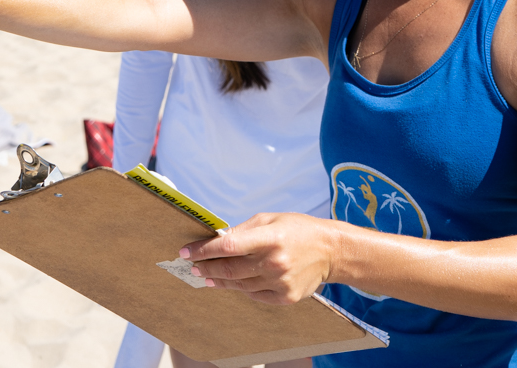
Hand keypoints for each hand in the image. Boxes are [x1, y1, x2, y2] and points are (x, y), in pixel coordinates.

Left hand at [179, 213, 337, 305]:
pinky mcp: (285, 297)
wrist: (331, 251)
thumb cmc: (297, 229)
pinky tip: (233, 282)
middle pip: (229, 269)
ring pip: (239, 285)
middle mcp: (274, 262)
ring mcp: (280, 283)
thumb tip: (216, 240)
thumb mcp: (270, 219)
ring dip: (219, 280)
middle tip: (192, 266)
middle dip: (205, 267)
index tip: (186, 251)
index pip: (228, 246)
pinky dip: (241, 288)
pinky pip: (254, 295)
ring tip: (207, 275)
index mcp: (270, 238)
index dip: (204, 250)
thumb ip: (242, 230)